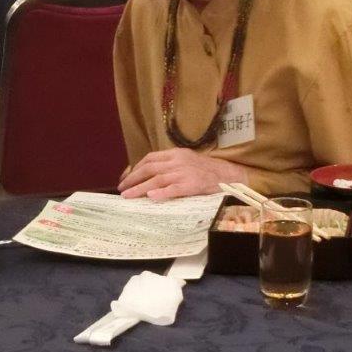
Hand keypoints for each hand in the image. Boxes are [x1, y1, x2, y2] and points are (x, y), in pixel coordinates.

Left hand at [117, 148, 247, 200]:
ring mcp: (185, 173)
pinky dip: (162, 193)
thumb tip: (150, 176)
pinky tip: (151, 197)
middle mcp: (178, 161)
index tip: (126, 178)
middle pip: (149, 168)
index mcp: (176, 154)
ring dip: (140, 188)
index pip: (150, 159)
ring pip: (157, 179)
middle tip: (122, 189)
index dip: (135, 169)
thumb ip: (170, 165)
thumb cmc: (207, 171)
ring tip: (128, 196)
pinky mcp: (193, 185)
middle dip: (133, 179)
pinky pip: (174, 189)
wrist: (230, 175)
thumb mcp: (187, 161)